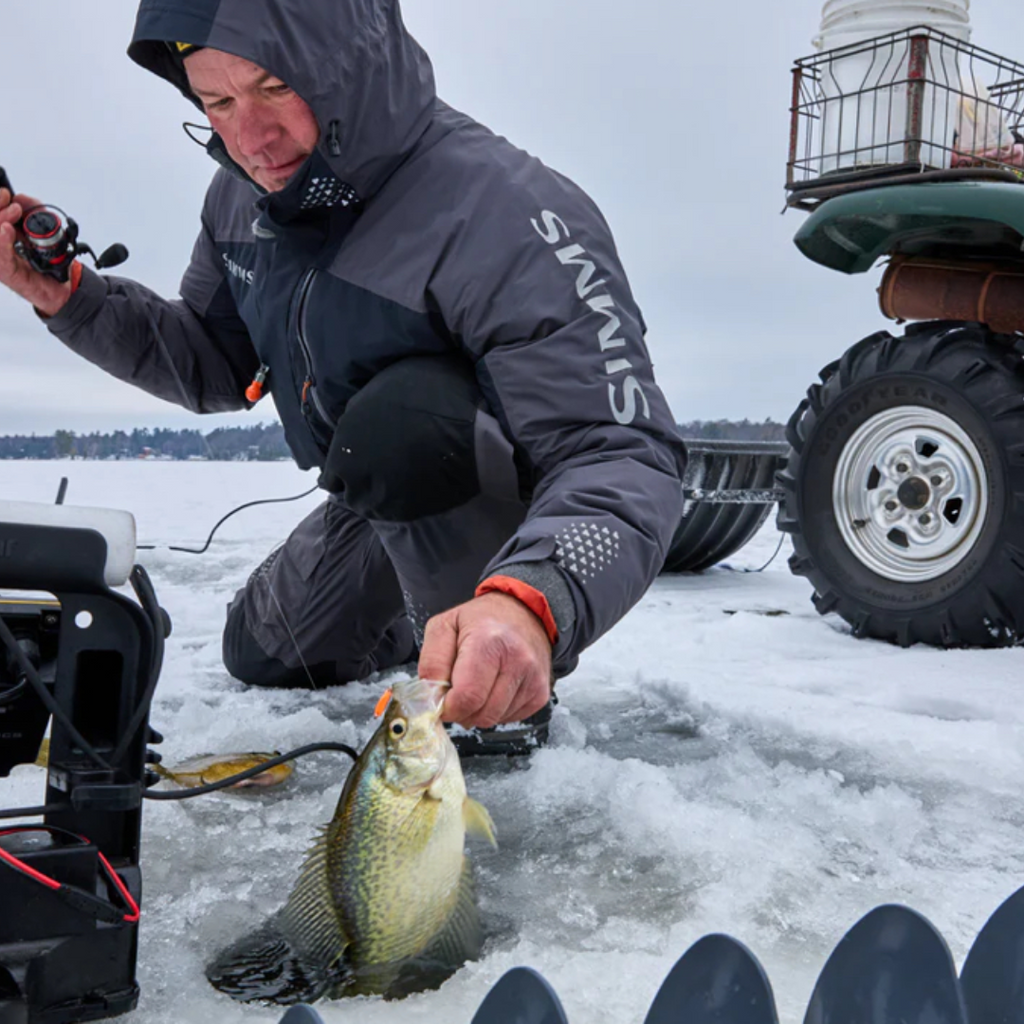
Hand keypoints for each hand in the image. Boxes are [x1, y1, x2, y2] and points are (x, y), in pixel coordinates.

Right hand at [0, 188, 74, 316]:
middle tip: (14, 204)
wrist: (60, 287)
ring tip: (14, 212)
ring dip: (0, 219)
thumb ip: (34, 212)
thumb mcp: (44, 230)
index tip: (6, 194)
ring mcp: (0, 259)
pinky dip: (2, 241)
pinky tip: (6, 230)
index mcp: (2, 235)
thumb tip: (21, 198)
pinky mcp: (6, 272)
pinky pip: (1, 257)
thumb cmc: (47, 261)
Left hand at [418, 592, 552, 728]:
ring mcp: (533, 679)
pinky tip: (495, 687)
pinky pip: (508, 719)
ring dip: (479, 710)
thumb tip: (432, 699)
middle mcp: (517, 661)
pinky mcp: (540, 693)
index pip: (466, 697)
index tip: (442, 699)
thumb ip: (431, 663)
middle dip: (462, 710)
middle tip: (458, 689)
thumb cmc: (482, 620)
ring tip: (478, 684)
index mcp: (489, 642)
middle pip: (480, 714)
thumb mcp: (444, 626)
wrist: (524, 613)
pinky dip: (496, 710)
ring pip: (494, 720)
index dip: (448, 707)